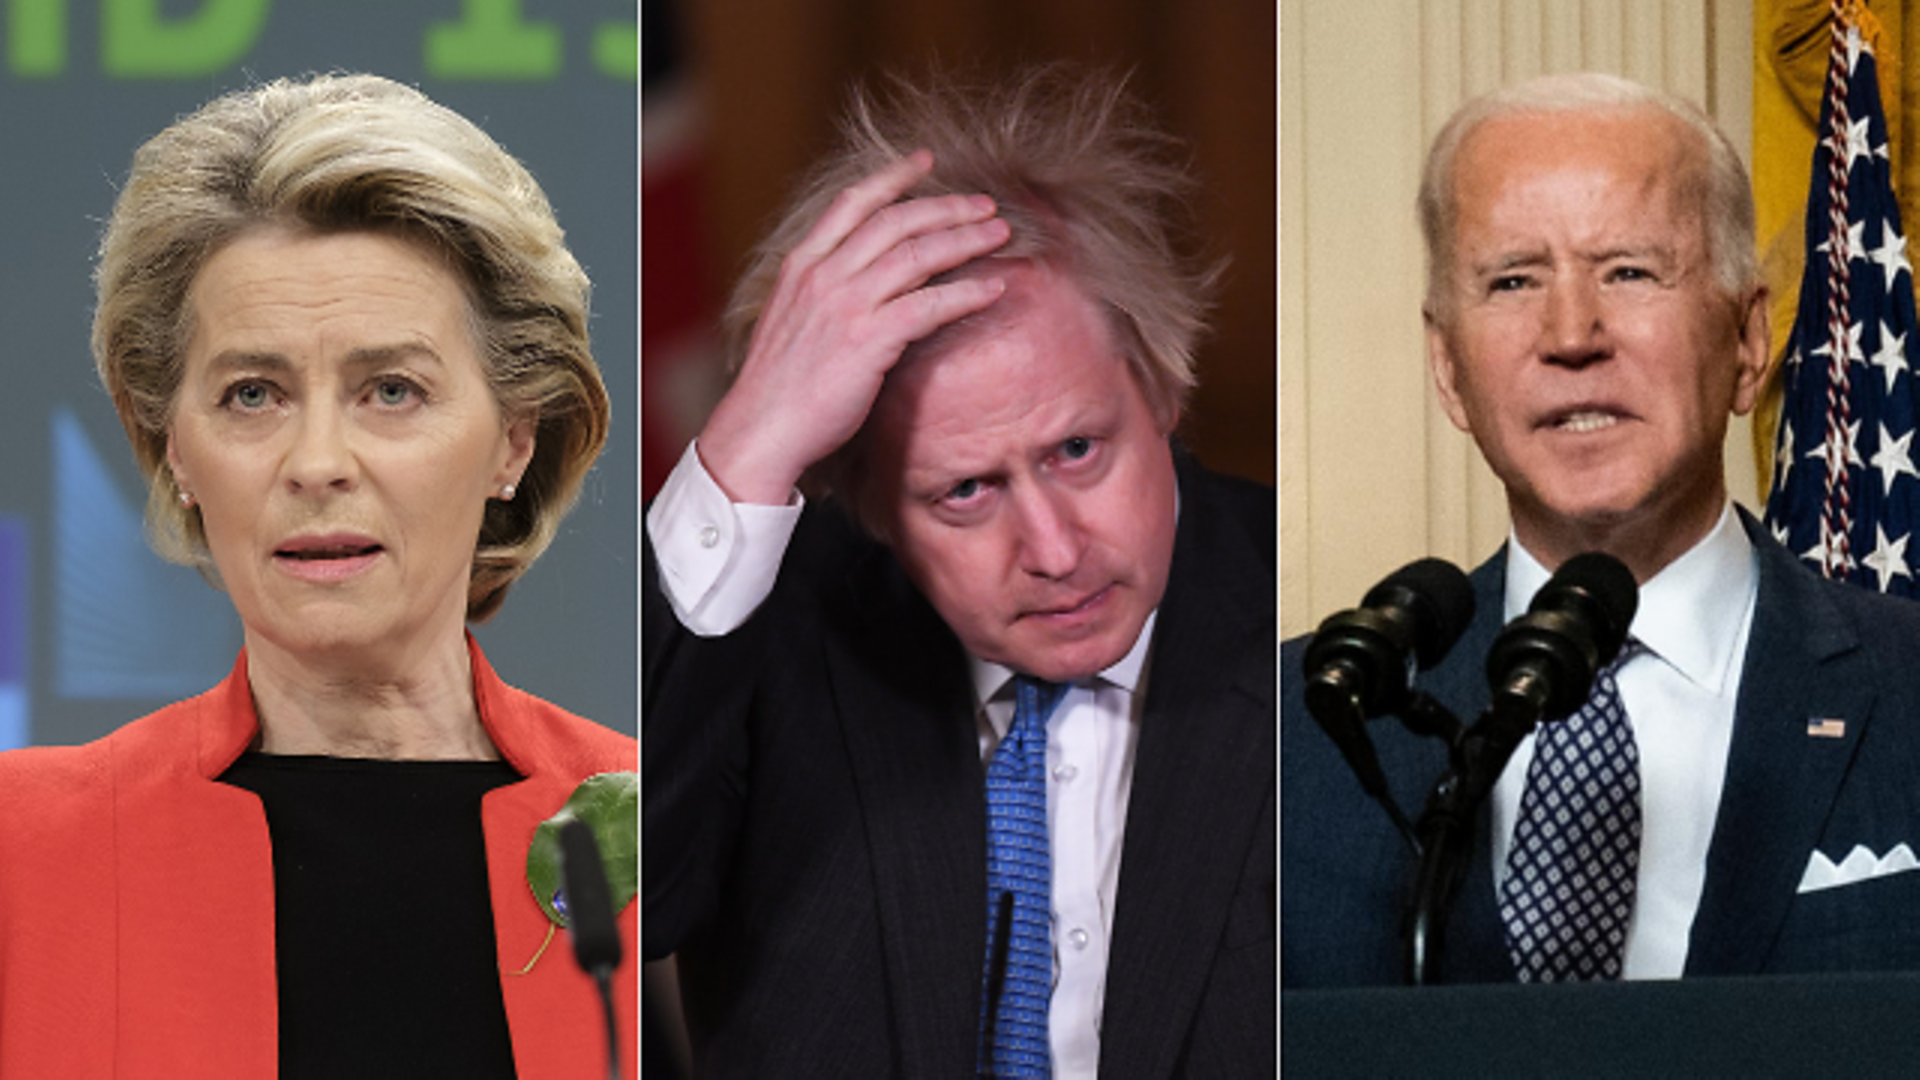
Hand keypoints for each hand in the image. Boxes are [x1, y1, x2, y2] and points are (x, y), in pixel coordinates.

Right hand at [698, 150, 1011, 504]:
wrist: (762, 428)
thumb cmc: (779, 386)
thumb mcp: (792, 320)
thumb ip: (824, 292)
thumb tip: (864, 281)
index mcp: (803, 264)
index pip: (853, 203)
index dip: (892, 177)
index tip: (926, 162)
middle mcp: (824, 274)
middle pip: (896, 221)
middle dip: (947, 207)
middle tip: (985, 205)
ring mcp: (847, 304)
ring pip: (918, 254)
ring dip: (966, 240)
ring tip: (1000, 235)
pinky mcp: (870, 339)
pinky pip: (930, 305)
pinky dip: (967, 293)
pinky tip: (993, 289)